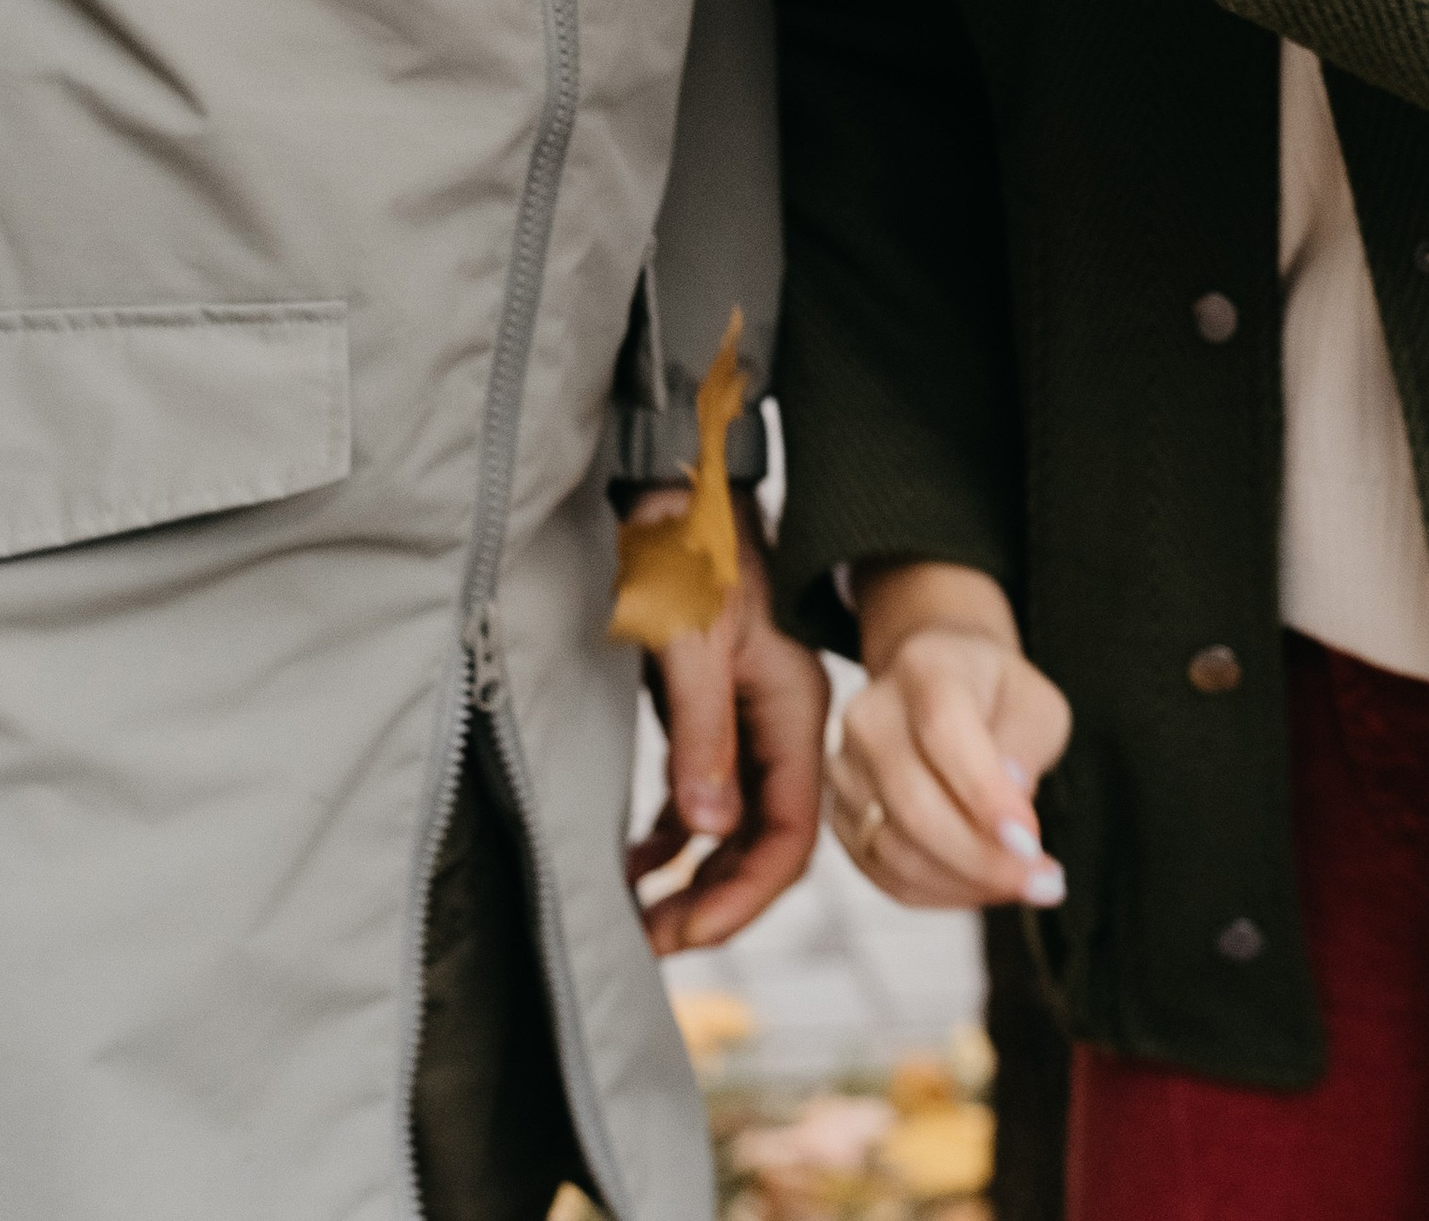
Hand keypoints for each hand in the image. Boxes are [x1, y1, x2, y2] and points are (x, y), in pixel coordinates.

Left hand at [628, 492, 828, 953]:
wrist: (666, 486)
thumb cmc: (683, 552)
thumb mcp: (690, 643)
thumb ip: (701, 736)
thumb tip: (706, 832)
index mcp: (792, 706)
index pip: (789, 832)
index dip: (744, 894)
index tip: (688, 934)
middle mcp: (778, 720)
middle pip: (765, 839)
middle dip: (715, 899)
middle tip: (653, 942)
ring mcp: (744, 716)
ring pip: (732, 825)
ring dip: (692, 877)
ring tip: (640, 920)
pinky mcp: (707, 708)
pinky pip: (700, 794)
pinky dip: (672, 836)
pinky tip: (636, 861)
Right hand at [829, 562, 1071, 912]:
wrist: (940, 686)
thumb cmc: (995, 696)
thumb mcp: (1035, 704)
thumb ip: (1026, 748)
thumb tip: (1010, 802)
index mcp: (924, 669)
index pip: (943, 734)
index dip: (985, 797)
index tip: (1031, 843)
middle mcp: (871, 716)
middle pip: (913, 804)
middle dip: (983, 859)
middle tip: (1041, 882)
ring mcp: (846, 769)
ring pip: (897, 852)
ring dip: (967, 883)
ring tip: (1020, 882)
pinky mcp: (840, 817)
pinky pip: (886, 876)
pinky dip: (941, 892)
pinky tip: (981, 884)